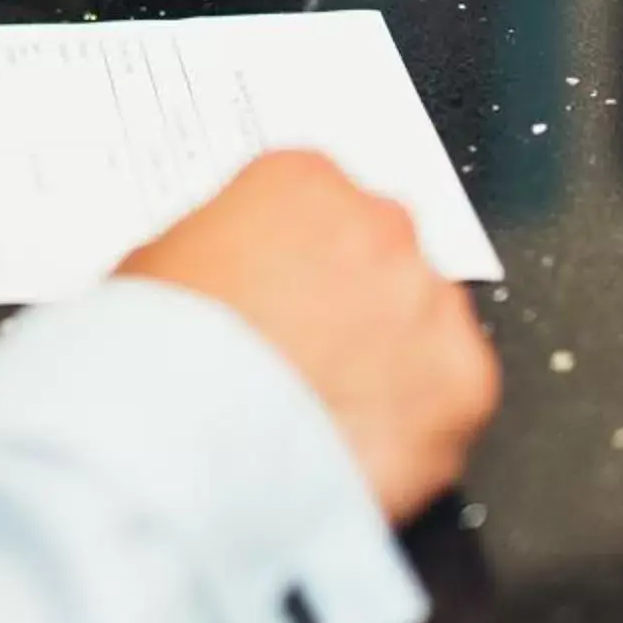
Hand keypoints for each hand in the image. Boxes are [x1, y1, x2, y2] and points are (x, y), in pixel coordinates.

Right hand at [120, 152, 497, 522]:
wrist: (181, 439)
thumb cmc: (158, 353)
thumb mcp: (161, 263)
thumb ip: (226, 250)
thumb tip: (241, 276)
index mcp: (302, 181)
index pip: (320, 201)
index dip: (298, 257)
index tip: (283, 294)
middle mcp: (380, 226)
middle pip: (381, 255)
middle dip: (352, 301)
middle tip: (305, 355)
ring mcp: (429, 302)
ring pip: (424, 324)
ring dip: (390, 359)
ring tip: (326, 411)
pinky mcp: (464, 383)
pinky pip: (453, 396)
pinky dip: (419, 422)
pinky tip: (359, 441)